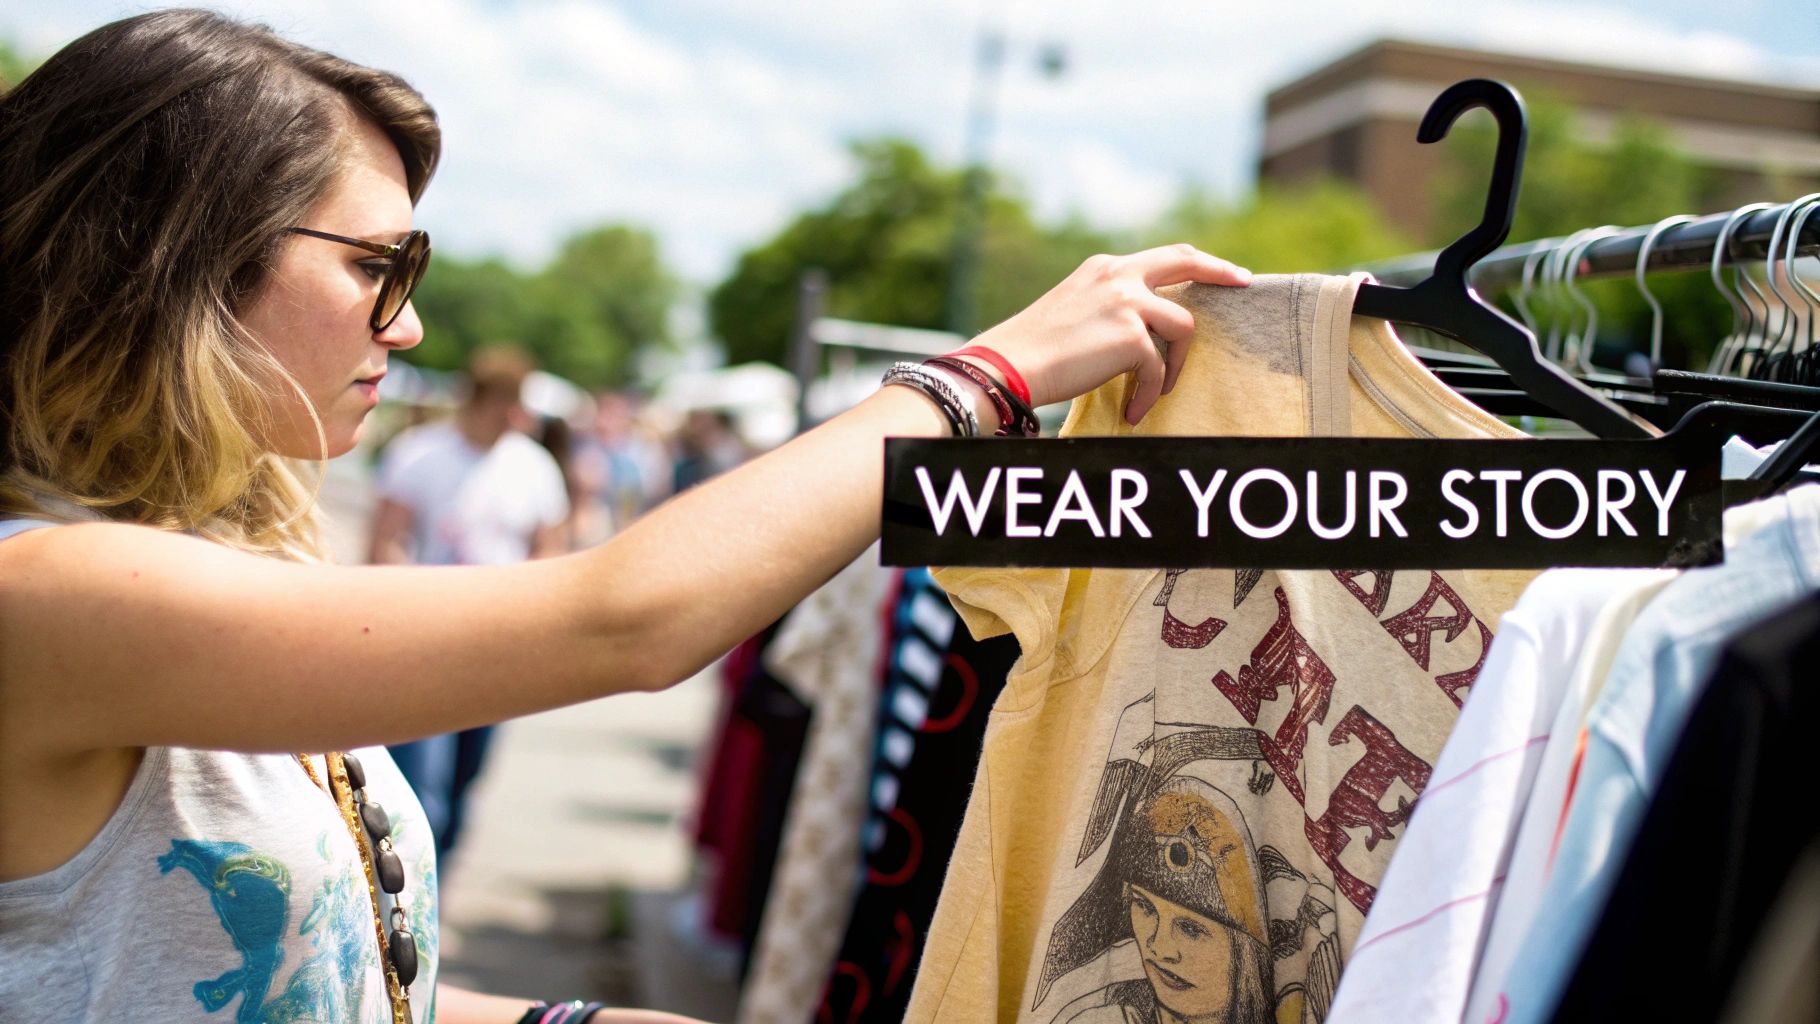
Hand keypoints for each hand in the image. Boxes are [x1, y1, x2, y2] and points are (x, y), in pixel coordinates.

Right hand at [965, 244, 1250, 423]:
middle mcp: (1119, 275)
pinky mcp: (1130, 335)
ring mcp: (1127, 302)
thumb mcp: (1074, 306)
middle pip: (1186, 261)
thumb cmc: (1033, 348)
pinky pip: (1157, 369)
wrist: (1008, 366)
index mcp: (1105, 267)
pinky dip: (1149, 393)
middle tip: (1242, 284)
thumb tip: (1142, 328)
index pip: (1163, 257)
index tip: (1221, 272)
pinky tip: (1134, 411)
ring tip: (1157, 387)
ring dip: (1175, 362)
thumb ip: (1109, 304)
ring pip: (1182, 326)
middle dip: (1220, 271)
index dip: (1198, 264)